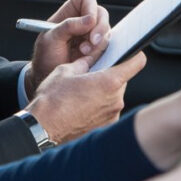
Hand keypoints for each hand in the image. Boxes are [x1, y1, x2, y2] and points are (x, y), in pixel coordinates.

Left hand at [24, 0, 110, 98]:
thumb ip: (68, 26)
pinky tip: (88, 59)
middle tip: (91, 42)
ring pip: (107, 31)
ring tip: (83, 53)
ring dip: (98, 44)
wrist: (48, 78)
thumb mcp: (50, 39)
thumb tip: (89, 19)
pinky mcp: (97, 50)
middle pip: (101, 14)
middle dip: (99, 29)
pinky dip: (100, 52)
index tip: (89, 22)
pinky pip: (108, 46)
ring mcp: (91, 35)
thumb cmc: (45, 57)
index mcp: (69, 12)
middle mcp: (83, 21)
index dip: (90, 7)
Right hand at [25, 51, 145, 143]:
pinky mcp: (107, 127)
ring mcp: (112, 115)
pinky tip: (82, 106)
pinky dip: (100, 106)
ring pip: (115, 95)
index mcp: (109, 81)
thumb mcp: (66, 70)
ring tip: (83, 92)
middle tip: (92, 74)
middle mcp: (116, 100)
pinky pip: (108, 110)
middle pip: (123, 79)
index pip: (136, 62)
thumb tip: (95, 55)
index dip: (133, 53)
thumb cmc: (52, 99)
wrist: (43, 128)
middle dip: (110, 74)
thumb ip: (86, 61)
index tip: (126, 52)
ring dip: (104, 91)